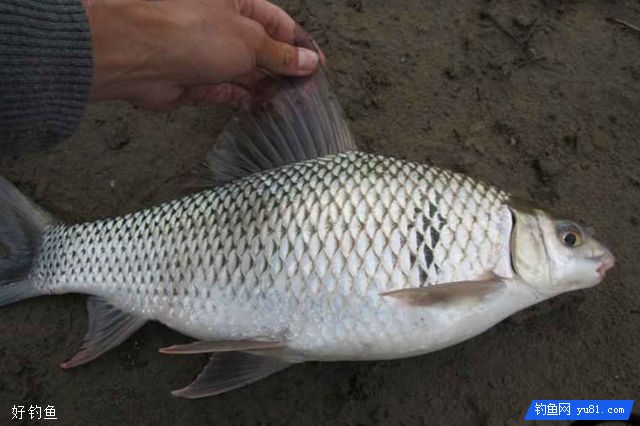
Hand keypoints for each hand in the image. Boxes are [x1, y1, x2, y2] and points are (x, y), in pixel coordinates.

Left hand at [82, 0, 321, 108]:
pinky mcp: (195, 83)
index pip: (278, 22)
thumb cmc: (196, 32)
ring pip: (244, 73)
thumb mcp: (250, 40)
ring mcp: (207, 55)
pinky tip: (262, 111)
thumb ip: (281, 55)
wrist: (139, 55)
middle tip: (306, 93)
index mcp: (236, 2)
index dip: (300, 44)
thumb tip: (309, 63)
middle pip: (262, 49)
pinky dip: (244, 101)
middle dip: (284, 70)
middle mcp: (222, 26)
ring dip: (266, 88)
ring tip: (290, 107)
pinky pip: (225, 92)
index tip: (319, 67)